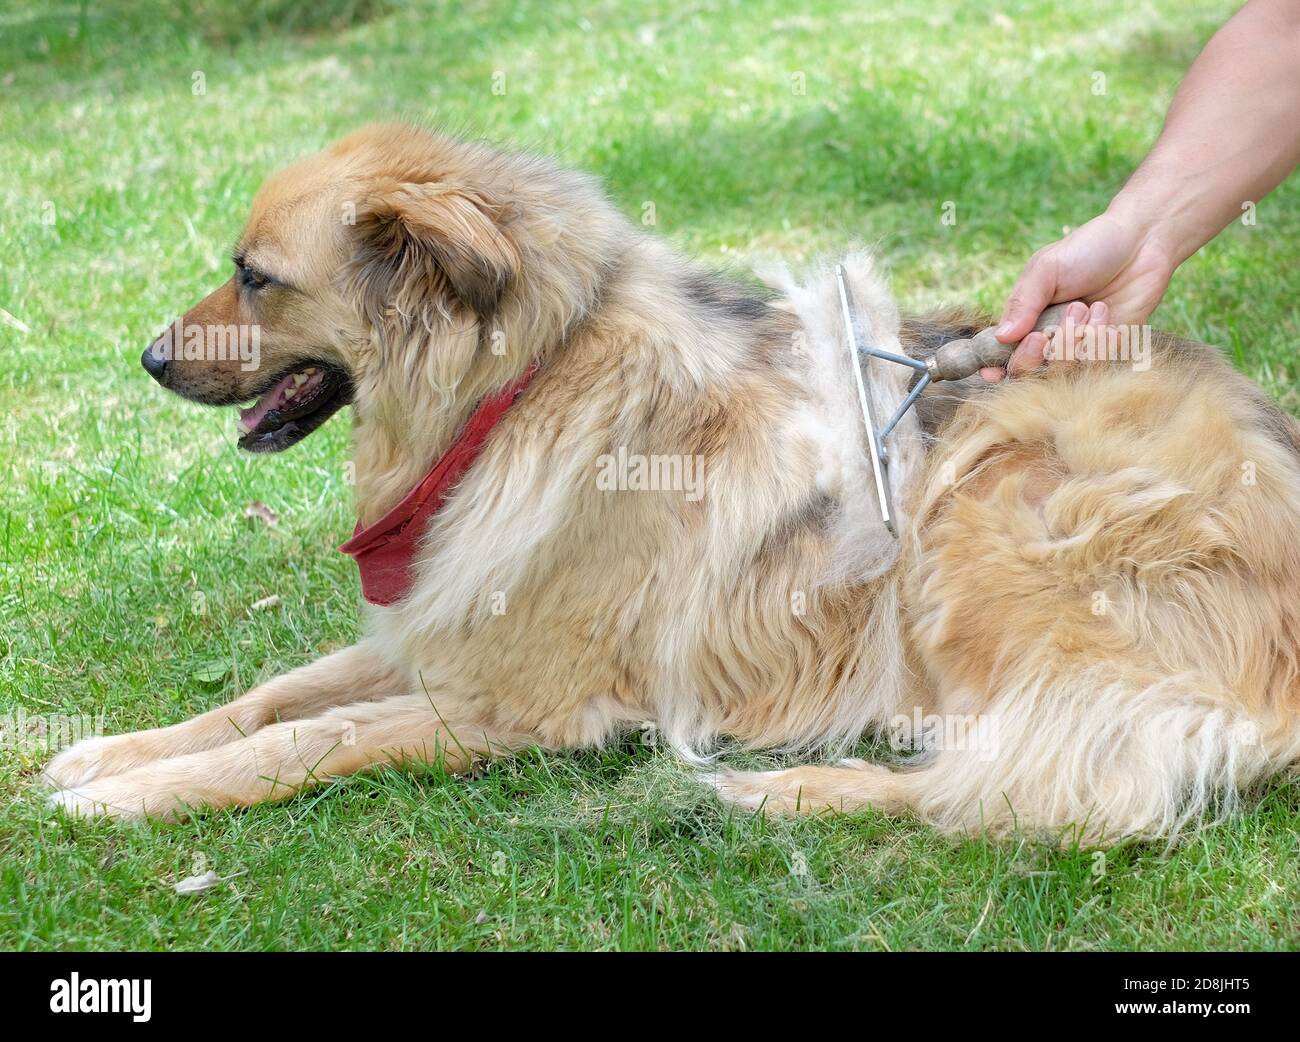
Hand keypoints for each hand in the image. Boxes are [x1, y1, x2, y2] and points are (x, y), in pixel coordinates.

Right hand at [981, 209, 1177, 380]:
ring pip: (1063, 370)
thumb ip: (1023, 301)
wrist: (1142, 242)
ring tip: (1089, 307)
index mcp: (1024, 318)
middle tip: (1046, 334)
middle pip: (1028, 371)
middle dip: (1035, 356)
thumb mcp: (1047, 267)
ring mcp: (1078, 346)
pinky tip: (1105, 312)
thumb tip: (1001, 337)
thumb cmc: (1089, 248)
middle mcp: (1048, 337)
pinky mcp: (1108, 350)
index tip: (994, 372)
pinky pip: (1095, 364)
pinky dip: (1099, 342)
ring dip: (1074, 342)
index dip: (994, 370)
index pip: (1001, 355)